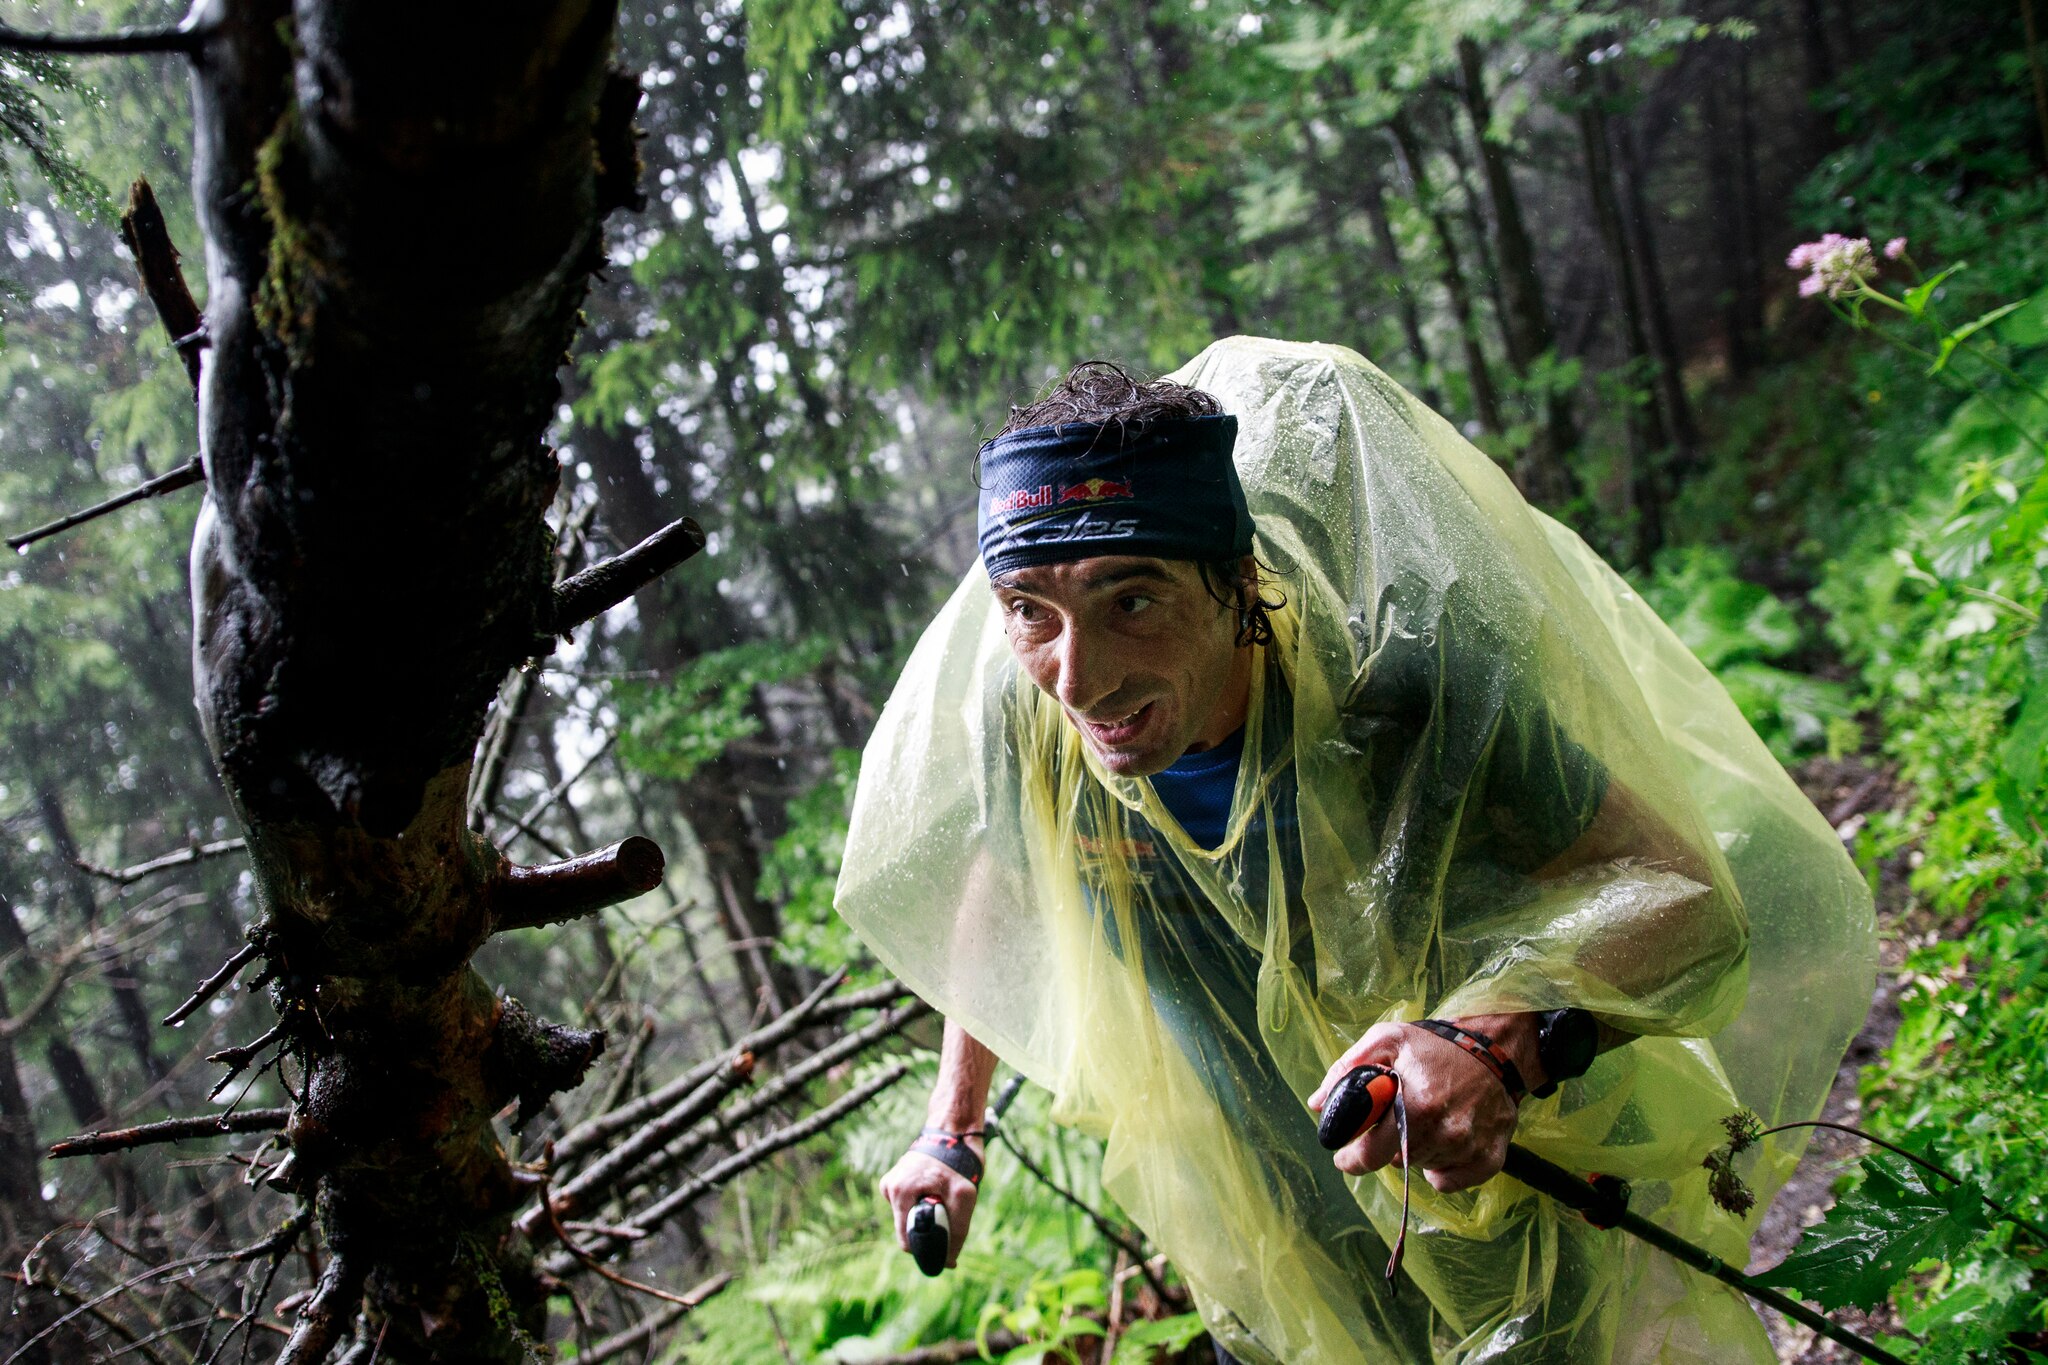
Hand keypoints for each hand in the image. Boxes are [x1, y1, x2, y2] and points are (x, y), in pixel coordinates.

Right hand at [879, 1139, 981, 1267]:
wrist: (954, 1132)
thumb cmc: (959, 1162)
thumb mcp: (965, 1198)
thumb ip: (956, 1231)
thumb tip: (949, 1262)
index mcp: (900, 1192)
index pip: (906, 1240)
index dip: (926, 1248)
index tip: (945, 1245)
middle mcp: (890, 1187)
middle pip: (907, 1229)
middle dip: (928, 1229)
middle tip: (949, 1214)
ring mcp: (892, 1182)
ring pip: (909, 1217)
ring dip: (927, 1215)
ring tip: (944, 1197)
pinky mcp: (897, 1179)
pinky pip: (909, 1204)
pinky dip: (923, 1203)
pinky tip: (936, 1189)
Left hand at [1307, 1014, 1540, 1193]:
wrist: (1496, 1049)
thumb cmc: (1437, 1046)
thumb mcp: (1388, 1040)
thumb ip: (1348, 1069)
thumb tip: (1318, 1104)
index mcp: (1416, 1105)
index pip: (1370, 1155)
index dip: (1351, 1157)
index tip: (1344, 1154)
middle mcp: (1444, 1133)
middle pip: (1393, 1162)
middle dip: (1384, 1146)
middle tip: (1390, 1122)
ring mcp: (1468, 1149)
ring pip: (1419, 1168)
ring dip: (1412, 1151)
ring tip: (1422, 1119)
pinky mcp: (1488, 1160)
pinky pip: (1447, 1181)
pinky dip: (1439, 1167)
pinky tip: (1442, 1140)